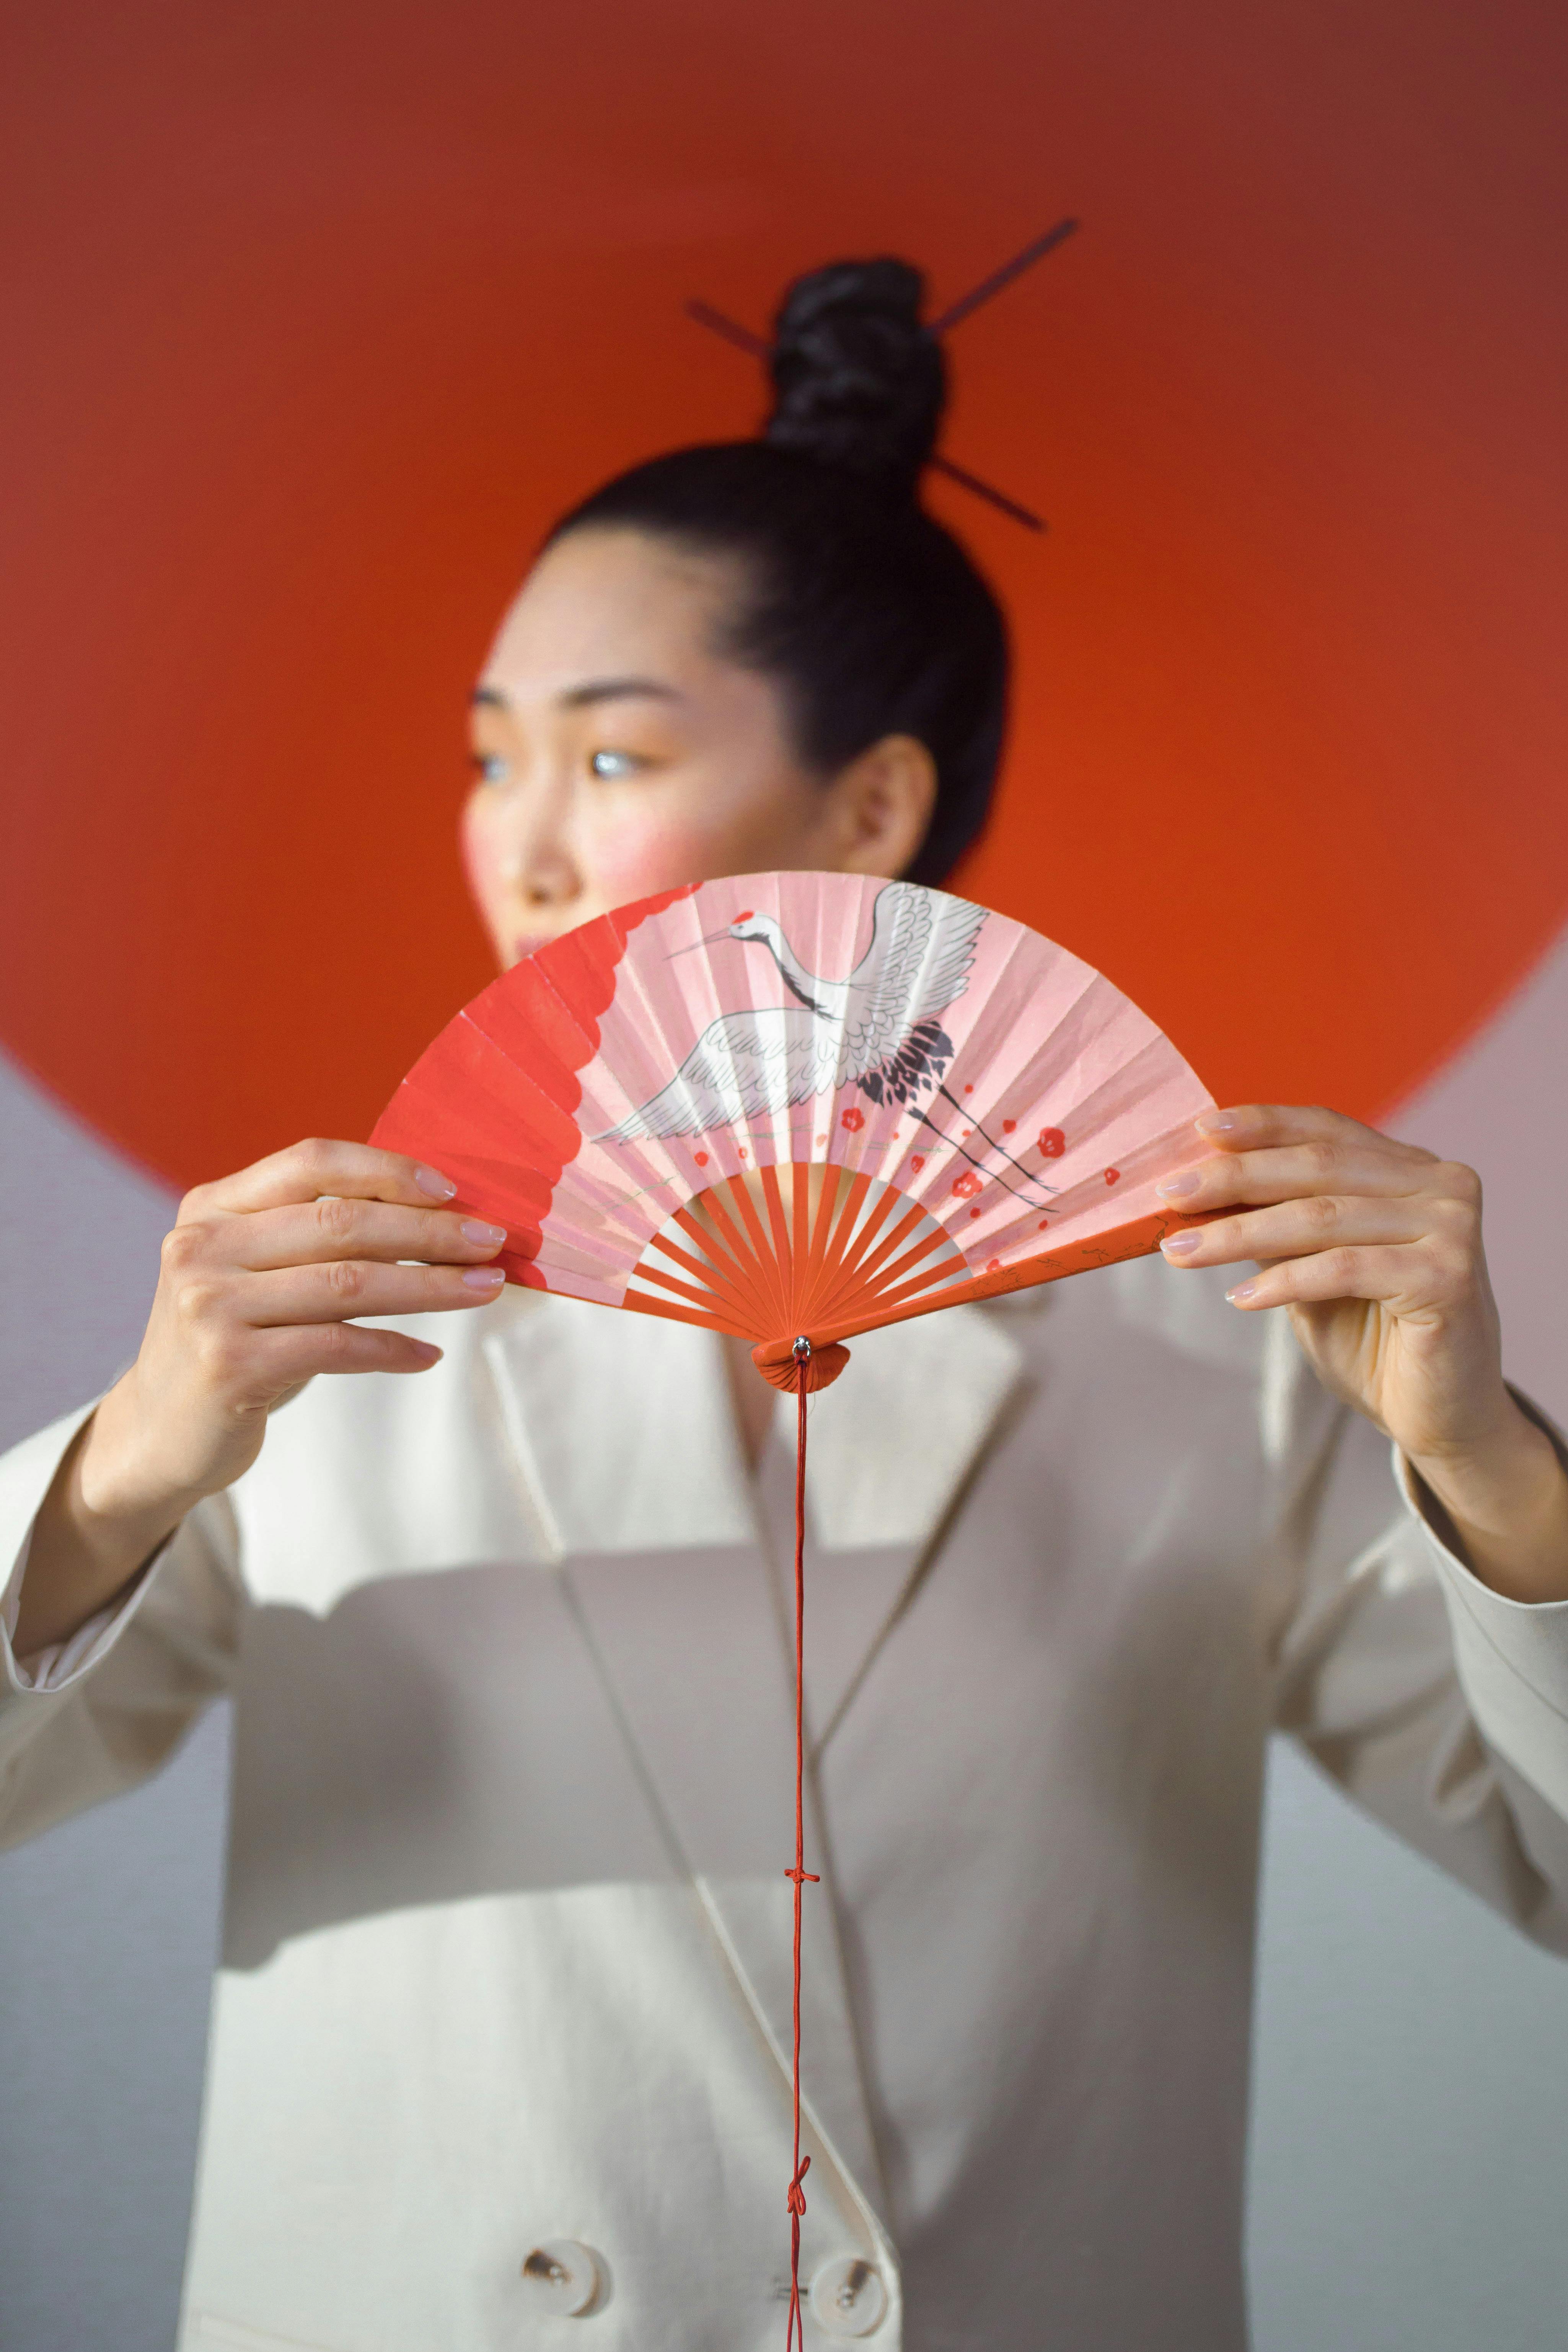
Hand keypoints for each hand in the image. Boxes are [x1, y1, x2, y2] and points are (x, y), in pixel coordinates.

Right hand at [17, 1141, 506, 1651]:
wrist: (157, 1430)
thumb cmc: (232, 1338)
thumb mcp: (255, 1269)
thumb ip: (314, 1232)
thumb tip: (435, 1209)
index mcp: (212, 1206)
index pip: (311, 1162)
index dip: (388, 1170)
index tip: (453, 1190)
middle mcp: (204, 1246)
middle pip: (341, 1222)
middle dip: (430, 1230)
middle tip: (494, 1242)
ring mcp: (209, 1305)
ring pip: (349, 1283)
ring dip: (430, 1286)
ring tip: (485, 1290)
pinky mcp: (229, 1364)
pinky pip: (336, 1346)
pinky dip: (392, 1348)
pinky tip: (428, 1354)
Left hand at [1155, 1105, 1567, 1601]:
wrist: (1439, 1415)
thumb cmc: (1375, 1339)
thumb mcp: (1312, 1269)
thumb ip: (1278, 1224)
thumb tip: (1202, 1190)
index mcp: (1409, 1169)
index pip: (1326, 1129)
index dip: (1261, 1125)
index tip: (1198, 1128)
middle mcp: (1439, 1184)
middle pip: (1317, 1166)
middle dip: (1233, 1178)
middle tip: (1168, 1195)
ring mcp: (1450, 1227)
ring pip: (1322, 1216)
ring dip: (1239, 1234)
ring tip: (1180, 1252)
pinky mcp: (1449, 1276)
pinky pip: (1346, 1267)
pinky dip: (1284, 1281)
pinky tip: (1239, 1297)